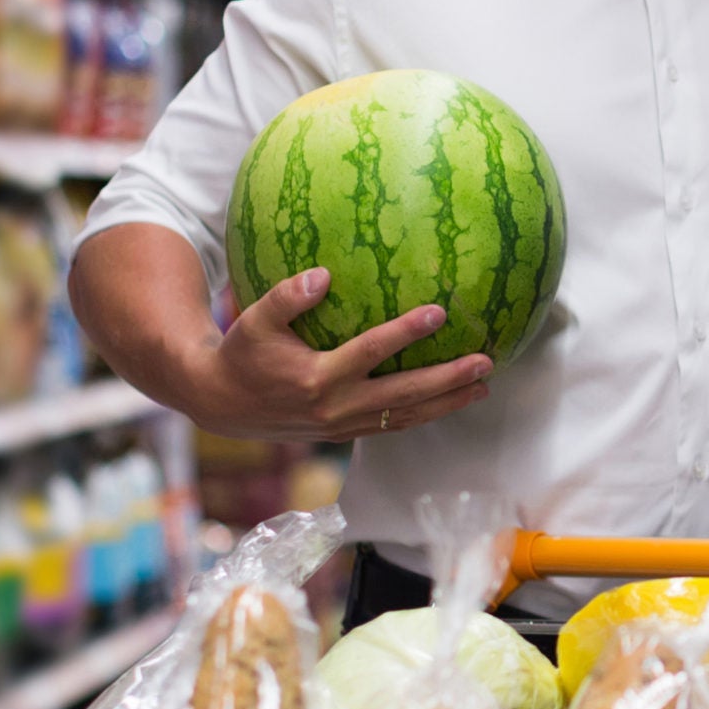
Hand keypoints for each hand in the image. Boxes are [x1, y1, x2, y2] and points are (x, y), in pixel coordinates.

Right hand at [186, 269, 490, 441]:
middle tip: (485, 362)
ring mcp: (343, 426)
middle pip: (404, 394)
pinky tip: (451, 401)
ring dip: (447, 403)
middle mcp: (335, 407)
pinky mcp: (345, 434)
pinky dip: (424, 415)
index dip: (405, 333)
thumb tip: (323, 274)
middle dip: (448, 380)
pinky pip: (393, 425)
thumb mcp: (253, 321)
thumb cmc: (242, 354)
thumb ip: (286, 297)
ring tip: (483, 386)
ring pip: (405, 416)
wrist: (223, 405)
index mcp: (316, 378)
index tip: (438, 312)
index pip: (370, 352)